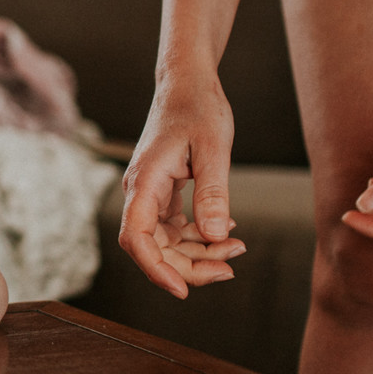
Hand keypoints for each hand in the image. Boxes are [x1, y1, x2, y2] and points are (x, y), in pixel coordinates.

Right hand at [118, 73, 247, 298]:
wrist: (187, 84)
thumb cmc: (198, 108)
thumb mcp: (214, 149)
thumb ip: (213, 193)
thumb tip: (216, 235)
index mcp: (144, 181)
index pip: (137, 237)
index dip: (156, 268)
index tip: (182, 290)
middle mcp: (140, 191)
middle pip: (153, 246)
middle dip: (188, 265)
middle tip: (228, 269)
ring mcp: (150, 193)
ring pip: (166, 239)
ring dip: (198, 252)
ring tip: (235, 248)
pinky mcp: (163, 191)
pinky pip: (176, 225)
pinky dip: (200, 235)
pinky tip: (225, 230)